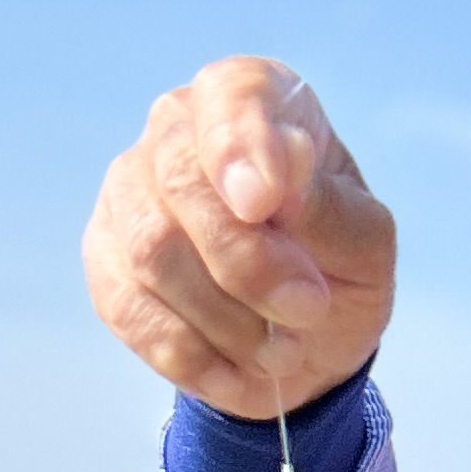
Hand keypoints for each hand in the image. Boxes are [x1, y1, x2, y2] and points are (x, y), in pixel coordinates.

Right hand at [83, 57, 397, 417]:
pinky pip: (128, 307)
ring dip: (226, 318)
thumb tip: (282, 177)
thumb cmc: (338, 267)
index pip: (232, 96)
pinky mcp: (106, 259)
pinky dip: (189, 354)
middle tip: (308, 310)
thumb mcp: (364, 243)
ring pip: (152, 250)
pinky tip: (236, 375)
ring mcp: (131, 191)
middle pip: (181, 181)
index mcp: (254, 100)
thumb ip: (329, 206)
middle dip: (247, 262)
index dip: (241, 146)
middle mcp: (179, 130)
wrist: (304, 338)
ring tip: (283, 354)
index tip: (265, 204)